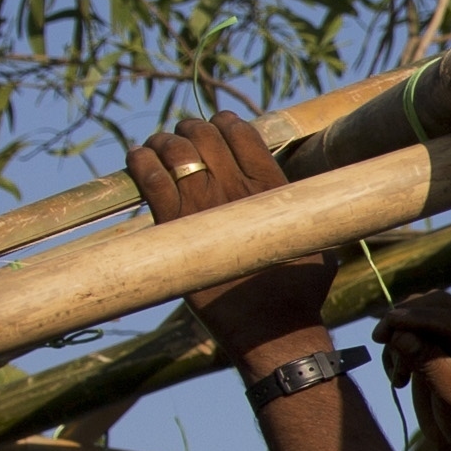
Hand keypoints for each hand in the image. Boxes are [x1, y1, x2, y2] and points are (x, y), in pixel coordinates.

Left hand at [125, 116, 339, 362]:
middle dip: (191, 130)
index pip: (242, 132)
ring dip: (163, 142)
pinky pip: (150, 180)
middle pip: (204, 135)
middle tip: (184, 139)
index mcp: (271, 185)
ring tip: (158, 147)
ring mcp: (203, 205)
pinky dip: (140, 163)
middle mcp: (236, 188)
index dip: (225, 123)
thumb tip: (301, 200)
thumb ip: (298, 213)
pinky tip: (137, 159)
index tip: (217, 128)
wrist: (270, 326)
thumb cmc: (299, 291)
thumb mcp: (313, 240)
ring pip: (174, 150)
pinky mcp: (174, 228)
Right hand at [374, 296, 450, 450]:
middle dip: (406, 320)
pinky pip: (415, 326)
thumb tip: (399, 333)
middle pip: (438, 306)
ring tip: (397, 375)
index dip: (421, 317)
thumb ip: (428, 362)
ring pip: (423, 312)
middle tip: (379, 338)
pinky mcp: (445, 337)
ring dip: (401, 335)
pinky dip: (400, 344)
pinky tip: (399, 376)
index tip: (390, 319)